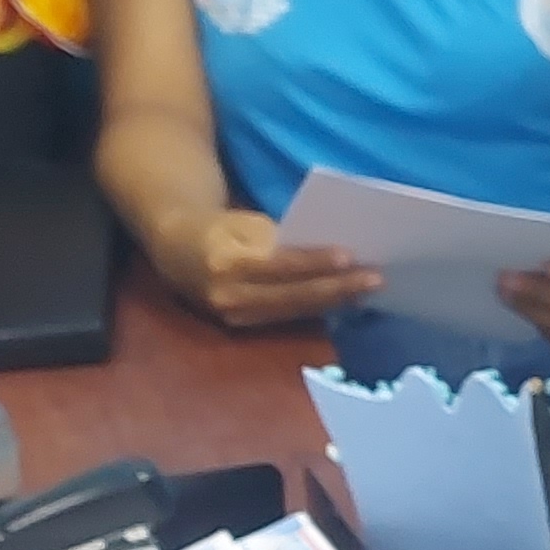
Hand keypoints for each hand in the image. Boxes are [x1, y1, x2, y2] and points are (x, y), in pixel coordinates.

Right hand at [182, 210, 381, 329]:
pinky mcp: (241, 327)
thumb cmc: (216, 228)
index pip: (279, 265)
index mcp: (225, 263)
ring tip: (367, 292)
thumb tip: (324, 252)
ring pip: (293, 311)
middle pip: (292, 295)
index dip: (314, 262)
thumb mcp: (240, 222)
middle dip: (336, 288)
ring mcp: (234, 317)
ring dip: (333, 302)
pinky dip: (316, 309)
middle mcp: (229, 297)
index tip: (349, 256)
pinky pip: (286, 318)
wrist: (174, 252)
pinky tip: (344, 302)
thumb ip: (276, 238)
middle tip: (375, 279)